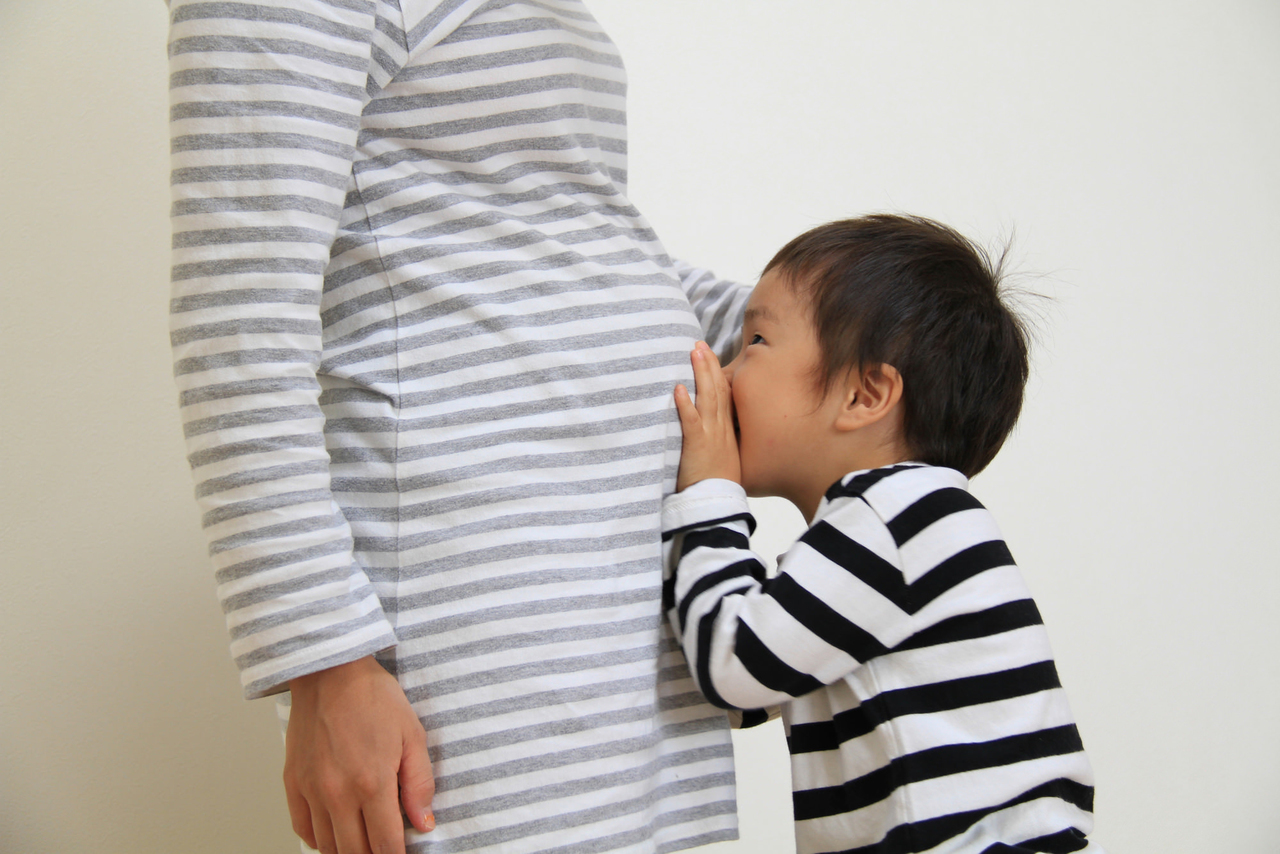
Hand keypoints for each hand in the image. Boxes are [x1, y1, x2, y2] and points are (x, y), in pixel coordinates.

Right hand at [284, 656, 434, 853]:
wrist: (331, 671)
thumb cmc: (374, 697)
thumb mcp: (412, 735)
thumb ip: (419, 784)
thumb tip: (424, 824)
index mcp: (372, 783)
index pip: (386, 845)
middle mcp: (337, 793)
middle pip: (354, 853)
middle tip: (386, 848)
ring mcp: (311, 790)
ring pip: (327, 847)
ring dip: (348, 851)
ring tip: (365, 842)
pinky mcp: (292, 782)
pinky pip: (302, 828)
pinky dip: (319, 839)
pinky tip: (336, 831)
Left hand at [674, 341, 741, 491]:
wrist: (718, 504)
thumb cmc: (717, 484)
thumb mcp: (723, 458)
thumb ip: (717, 440)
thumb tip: (709, 431)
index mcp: (727, 430)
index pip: (725, 395)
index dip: (717, 373)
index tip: (709, 355)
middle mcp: (721, 428)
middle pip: (717, 389)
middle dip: (709, 364)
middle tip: (699, 344)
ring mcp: (710, 435)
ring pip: (708, 398)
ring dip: (700, 374)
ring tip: (694, 353)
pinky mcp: (697, 445)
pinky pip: (690, 421)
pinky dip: (684, 404)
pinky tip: (678, 388)